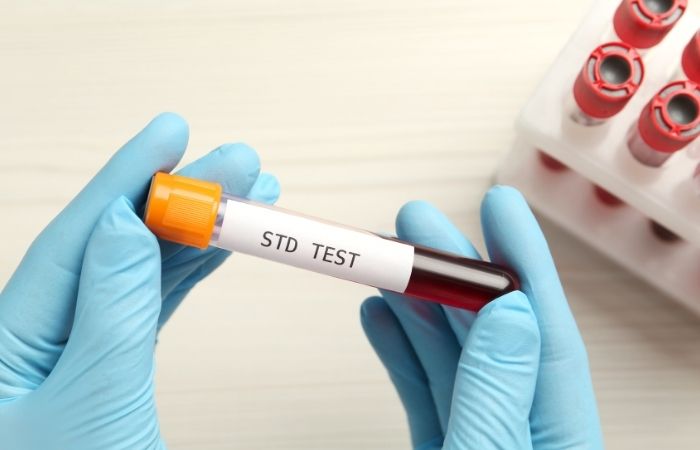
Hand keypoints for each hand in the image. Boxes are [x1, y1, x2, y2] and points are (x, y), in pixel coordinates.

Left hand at [0, 113, 279, 448]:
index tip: (176, 132)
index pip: (79, 239)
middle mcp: (39, 335)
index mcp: (10, 340)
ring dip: (197, 232)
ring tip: (250, 198)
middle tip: (242, 163)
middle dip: (182, 198)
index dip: (129, 178)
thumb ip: (107, 313)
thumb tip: (123, 223)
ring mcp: (76, 351)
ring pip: (141, 270)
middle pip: (116, 244)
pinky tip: (219, 250)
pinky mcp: (109, 368)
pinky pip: (151, 306)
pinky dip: (190, 274)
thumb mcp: (92, 408)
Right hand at [361, 186, 603, 448]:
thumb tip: (509, 310)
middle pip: (488, 334)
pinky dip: (398, 352)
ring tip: (384, 261)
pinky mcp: (441, 449)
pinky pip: (421, 390)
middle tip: (416, 221)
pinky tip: (381, 316)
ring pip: (449, 356)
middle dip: (452, 272)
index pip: (546, 334)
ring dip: (414, 303)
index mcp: (560, 438)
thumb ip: (497, 392)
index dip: (522, 262)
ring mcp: (478, 439)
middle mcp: (522, 431)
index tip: (500, 206)